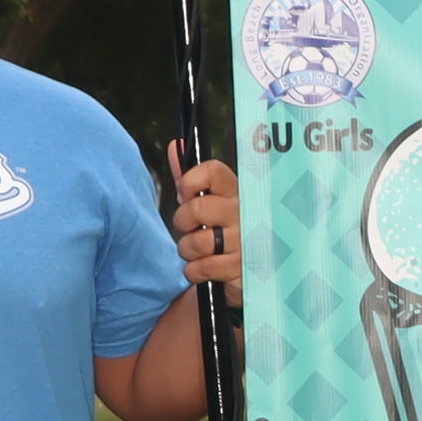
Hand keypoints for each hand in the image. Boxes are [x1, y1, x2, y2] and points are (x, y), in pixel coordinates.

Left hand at [174, 157, 244, 296]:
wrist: (245, 275)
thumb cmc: (222, 235)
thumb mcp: (208, 204)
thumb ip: (190, 179)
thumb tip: (175, 145)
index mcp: (237, 192)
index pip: (213, 171)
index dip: (190, 182)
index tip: (185, 194)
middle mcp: (245, 213)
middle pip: (198, 207)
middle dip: (183, 222)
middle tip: (191, 229)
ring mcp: (246, 242)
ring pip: (196, 242)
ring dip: (188, 250)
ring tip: (199, 252)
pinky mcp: (242, 269)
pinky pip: (201, 268)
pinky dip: (195, 271)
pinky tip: (205, 269)